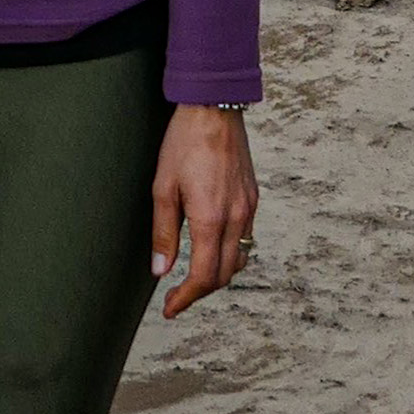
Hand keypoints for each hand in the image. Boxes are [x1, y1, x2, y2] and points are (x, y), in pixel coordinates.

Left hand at [150, 104, 257, 317]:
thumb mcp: (163, 187)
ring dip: (217, 273)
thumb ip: (163, 232)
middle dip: (200, 291)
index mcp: (211, 218)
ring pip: (239, 258)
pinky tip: (211, 245)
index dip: (186, 298)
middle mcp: (235, 217)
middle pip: (224, 274)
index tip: (170, 307)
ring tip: (193, 274)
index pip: (203, 276)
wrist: (214, 106)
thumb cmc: (184, 142)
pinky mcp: (253, 196)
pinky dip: (230, 252)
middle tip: (177, 295)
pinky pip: (246, 236)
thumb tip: (161, 271)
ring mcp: (248, 207)